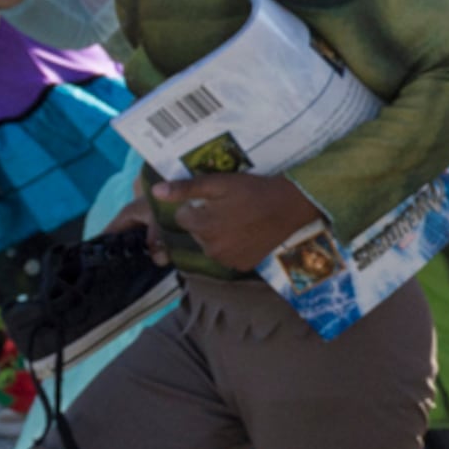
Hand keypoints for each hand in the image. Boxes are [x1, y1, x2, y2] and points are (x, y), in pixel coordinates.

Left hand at [153, 172, 323, 274]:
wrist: (292, 206)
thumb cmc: (255, 190)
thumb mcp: (220, 183)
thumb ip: (186, 188)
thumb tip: (156, 192)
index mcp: (202, 226)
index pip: (183, 217)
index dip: (196, 206)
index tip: (216, 199)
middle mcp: (211, 248)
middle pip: (197, 232)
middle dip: (207, 221)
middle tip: (230, 208)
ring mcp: (227, 260)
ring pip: (212, 245)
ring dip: (219, 234)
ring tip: (241, 220)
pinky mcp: (243, 265)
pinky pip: (228, 256)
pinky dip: (234, 246)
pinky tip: (248, 233)